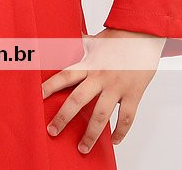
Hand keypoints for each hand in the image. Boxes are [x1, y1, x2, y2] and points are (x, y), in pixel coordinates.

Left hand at [42, 28, 165, 153]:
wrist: (143, 34)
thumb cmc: (118, 37)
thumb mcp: (94, 40)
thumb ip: (78, 43)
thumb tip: (62, 37)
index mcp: (89, 63)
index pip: (65, 76)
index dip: (50, 86)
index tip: (37, 97)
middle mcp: (100, 76)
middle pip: (78, 99)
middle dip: (64, 117)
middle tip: (52, 131)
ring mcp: (117, 87)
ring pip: (101, 115)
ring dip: (91, 134)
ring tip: (82, 148)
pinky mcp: (133, 94)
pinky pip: (126, 117)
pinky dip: (121, 131)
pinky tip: (114, 140)